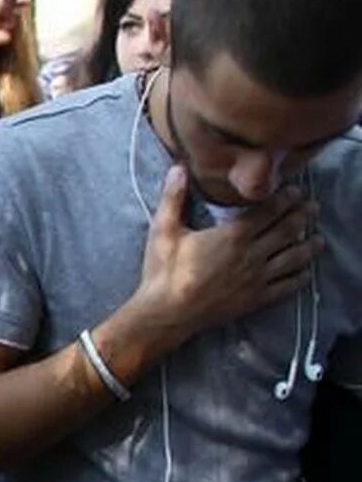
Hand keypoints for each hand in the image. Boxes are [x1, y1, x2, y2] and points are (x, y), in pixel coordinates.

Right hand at [127, 167, 320, 356]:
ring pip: (293, 258)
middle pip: (286, 231)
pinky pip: (286, 287)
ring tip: (319, 239)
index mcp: (233, 236)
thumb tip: (178, 168)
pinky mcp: (255, 299)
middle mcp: (251, 255)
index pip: (269, 211)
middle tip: (313, 207)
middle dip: (303, 216)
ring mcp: (256, 279)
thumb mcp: (163, 231)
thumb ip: (173, 199)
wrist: (166, 313)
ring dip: (309, 246)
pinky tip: (306, 272)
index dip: (286, 199)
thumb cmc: (164, 272)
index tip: (296, 191)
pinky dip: (300, 278)